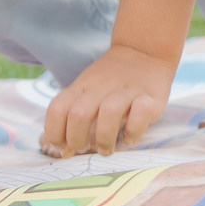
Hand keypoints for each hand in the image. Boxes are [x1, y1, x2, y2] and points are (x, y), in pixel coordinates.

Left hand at [41, 44, 172, 156]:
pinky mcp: (150, 97)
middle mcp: (101, 88)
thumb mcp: (87, 92)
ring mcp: (126, 91)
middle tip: (85, 149)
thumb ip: (74, 120)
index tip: (63, 147)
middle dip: (77, 140)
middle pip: (79, 114)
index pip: (57, 109)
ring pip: (109, 113)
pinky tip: (129, 138)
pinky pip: (140, 115)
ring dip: (104, 139)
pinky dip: (133, 131)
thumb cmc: (111, 81)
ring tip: (106, 149)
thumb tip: (66, 153)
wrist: (143, 52)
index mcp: (82, 87)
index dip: (54, 133)